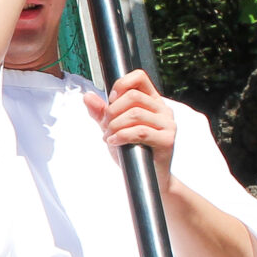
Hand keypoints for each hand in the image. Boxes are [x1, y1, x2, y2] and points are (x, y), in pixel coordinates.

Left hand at [86, 69, 177, 184]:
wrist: (149, 179)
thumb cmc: (133, 152)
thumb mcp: (114, 128)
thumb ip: (102, 113)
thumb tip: (87, 97)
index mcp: (153, 101)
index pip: (139, 77)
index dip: (121, 85)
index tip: (110, 102)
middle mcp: (163, 109)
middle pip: (133, 96)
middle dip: (112, 112)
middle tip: (106, 127)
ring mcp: (168, 124)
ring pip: (135, 113)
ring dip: (114, 126)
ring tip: (109, 137)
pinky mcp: (167, 140)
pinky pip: (140, 131)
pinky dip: (121, 136)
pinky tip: (114, 142)